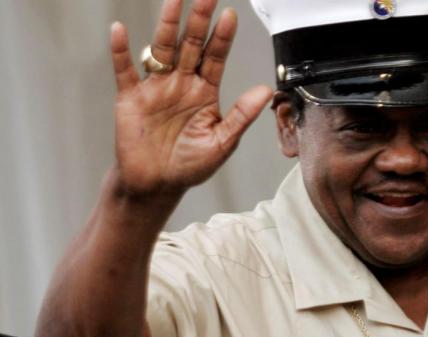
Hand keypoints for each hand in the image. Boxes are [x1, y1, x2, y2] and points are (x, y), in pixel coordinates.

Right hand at [109, 0, 272, 200]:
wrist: (158, 184)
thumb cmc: (190, 165)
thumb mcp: (223, 142)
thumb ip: (241, 115)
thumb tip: (265, 91)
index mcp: (205, 92)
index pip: (215, 57)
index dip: (222, 37)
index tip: (230, 15)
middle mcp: (181, 83)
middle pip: (190, 44)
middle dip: (198, 20)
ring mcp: (156, 87)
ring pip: (162, 49)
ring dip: (167, 25)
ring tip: (173, 1)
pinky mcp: (131, 97)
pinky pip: (125, 70)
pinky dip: (121, 51)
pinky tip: (121, 31)